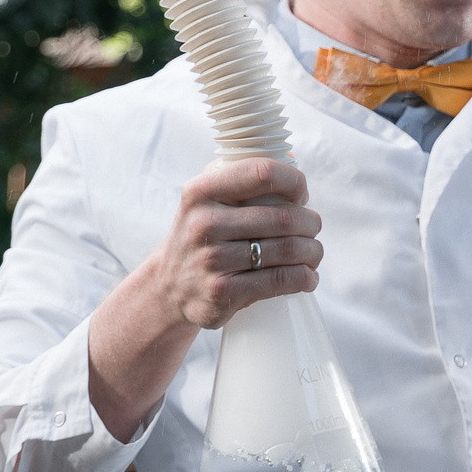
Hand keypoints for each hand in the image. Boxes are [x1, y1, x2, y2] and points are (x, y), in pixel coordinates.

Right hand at [88, 157, 323, 439]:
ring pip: (285, 252)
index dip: (293, 180)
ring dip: (310, 255)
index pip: (261, 171)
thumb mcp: (204, 205)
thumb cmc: (194, 244)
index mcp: (199, 192)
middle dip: (308, 226)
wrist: (157, 299)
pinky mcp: (219, 300)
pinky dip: (301, 282)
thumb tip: (299, 174)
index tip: (302, 191)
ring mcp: (208, 264)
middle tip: (314, 232)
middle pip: (282, 217)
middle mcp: (201, 225)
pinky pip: (276, 285)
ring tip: (314, 257)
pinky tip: (308, 280)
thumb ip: (240, 185)